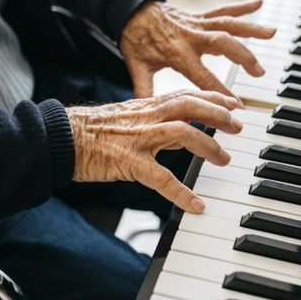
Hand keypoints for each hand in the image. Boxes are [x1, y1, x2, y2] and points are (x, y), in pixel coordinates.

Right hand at [66, 90, 242, 212]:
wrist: (62, 137)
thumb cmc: (93, 130)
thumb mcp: (129, 118)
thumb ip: (157, 122)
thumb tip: (185, 131)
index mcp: (147, 106)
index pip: (187, 94)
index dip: (213, 97)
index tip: (233, 103)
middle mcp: (146, 116)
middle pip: (190, 106)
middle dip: (218, 114)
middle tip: (238, 127)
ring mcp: (138, 138)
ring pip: (181, 133)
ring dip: (207, 145)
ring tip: (224, 159)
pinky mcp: (128, 161)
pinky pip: (160, 177)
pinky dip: (181, 192)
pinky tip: (196, 205)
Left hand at [120, 0, 275, 98]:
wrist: (131, 11)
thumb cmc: (135, 41)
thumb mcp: (138, 67)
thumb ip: (145, 89)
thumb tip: (150, 115)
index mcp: (177, 53)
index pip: (203, 76)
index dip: (221, 91)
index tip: (237, 106)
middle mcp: (191, 36)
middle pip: (223, 44)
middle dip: (243, 57)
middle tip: (259, 72)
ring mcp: (197, 24)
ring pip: (228, 25)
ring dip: (251, 29)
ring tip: (272, 33)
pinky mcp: (199, 17)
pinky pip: (222, 10)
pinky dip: (241, 7)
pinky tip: (259, 3)